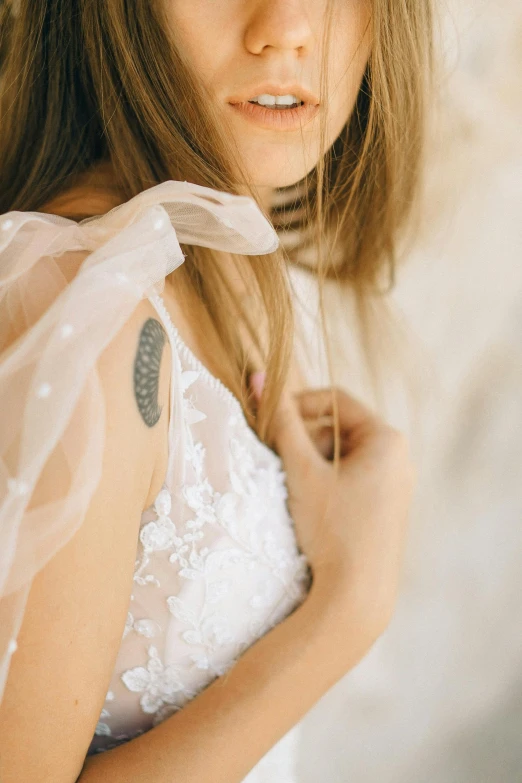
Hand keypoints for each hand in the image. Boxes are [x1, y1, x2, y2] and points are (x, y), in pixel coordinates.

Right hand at [251, 375, 416, 636]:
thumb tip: (259, 375)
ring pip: (345, 456)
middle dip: (304, 440)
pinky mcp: (389, 509)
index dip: (297, 404)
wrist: (357, 597)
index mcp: (387, 439)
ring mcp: (397, 485)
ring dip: (313, 463)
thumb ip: (281, 421)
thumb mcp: (301, 470)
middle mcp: (400, 457)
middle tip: (277, 461)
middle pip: (340, 428)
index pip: (335, 400)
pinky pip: (354, 479)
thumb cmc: (331, 528)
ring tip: (293, 489)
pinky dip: (328, 483)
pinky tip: (312, 508)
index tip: (269, 422)